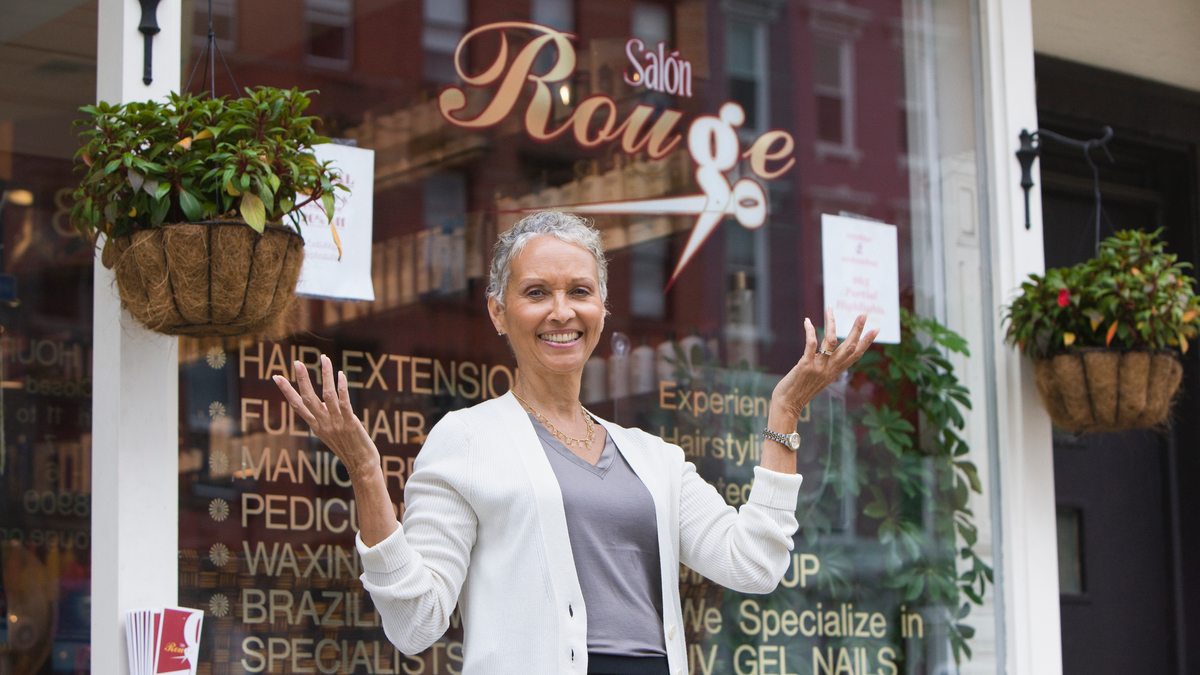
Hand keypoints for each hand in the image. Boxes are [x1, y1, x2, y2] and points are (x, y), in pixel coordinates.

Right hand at [272, 354, 378, 481]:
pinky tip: (340, 375)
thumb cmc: (348, 448)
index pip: (297, 406)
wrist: (361, 466)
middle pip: (308, 398)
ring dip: (325, 376)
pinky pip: (344, 402)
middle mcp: (323, 423)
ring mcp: (336, 423)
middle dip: (302, 379)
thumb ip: (325, 416)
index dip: (286, 391)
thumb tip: (323, 399)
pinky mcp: (350, 423)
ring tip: (324, 359)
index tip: (276, 377)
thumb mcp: (331, 432)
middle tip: (296, 362)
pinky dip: (341, 387)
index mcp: (315, 426)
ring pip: (327, 395)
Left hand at [771, 308, 877, 422]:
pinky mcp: (806, 366)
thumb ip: (823, 366)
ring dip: (831, 323)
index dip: (867, 342)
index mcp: (835, 372)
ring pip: (831, 341)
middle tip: (864, 314)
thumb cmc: (799, 391)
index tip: (876, 330)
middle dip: (857, 329)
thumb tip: (823, 352)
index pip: (855, 355)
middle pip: (849, 347)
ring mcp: (819, 367)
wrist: (787, 405)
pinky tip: (807, 321)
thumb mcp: (817, 378)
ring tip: (830, 308)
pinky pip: (811, 344)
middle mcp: (830, 369)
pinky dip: (810, 331)